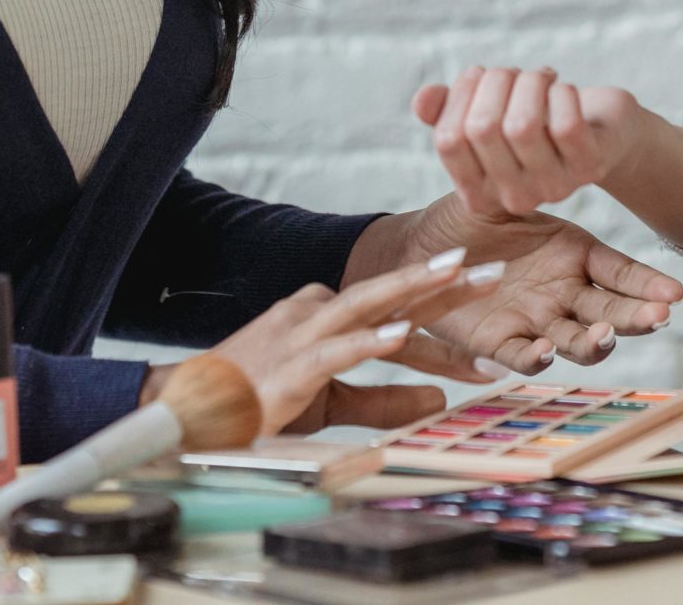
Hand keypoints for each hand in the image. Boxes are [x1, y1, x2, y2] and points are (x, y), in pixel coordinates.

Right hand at [142, 250, 495, 436]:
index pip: (394, 305)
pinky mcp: (289, 367)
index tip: (489, 293)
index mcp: (326, 316)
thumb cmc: (259, 404)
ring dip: (413, 288)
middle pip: (389, 292)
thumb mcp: (333, 402)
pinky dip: (368, 340)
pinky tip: (400, 333)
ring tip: (456, 273)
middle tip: (494, 268)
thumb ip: (385, 400)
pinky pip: (335, 349)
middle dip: (442, 279)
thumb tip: (440, 399)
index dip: (443, 300)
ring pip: (366, 303)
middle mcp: (316, 313)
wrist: (188, 414)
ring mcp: (300, 335)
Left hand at [389, 193, 682, 372]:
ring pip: (577, 340)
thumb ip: (533, 189)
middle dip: (636, 317)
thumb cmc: (469, 214)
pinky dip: (536, 356)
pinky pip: (524, 355)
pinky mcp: (500, 342)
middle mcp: (564, 292)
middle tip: (658, 318)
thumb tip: (559, 171)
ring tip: (604, 336)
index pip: (621, 273)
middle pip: (611, 311)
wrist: (421, 248)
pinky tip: (546, 350)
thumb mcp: (507, 196)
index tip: (676, 294)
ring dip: (594, 342)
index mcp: (574, 253)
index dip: (648, 285)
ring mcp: (537, 320)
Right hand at [414, 65, 654, 216]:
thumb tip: (423, 100)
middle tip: (514, 73)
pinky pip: (565, 125)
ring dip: (529, 82)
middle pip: (482, 128)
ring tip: (539, 77)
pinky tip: (562, 88)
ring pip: (522, 125)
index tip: (478, 74)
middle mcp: (513, 198)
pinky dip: (561, 93)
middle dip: (496, 81)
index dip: (459, 96)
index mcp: (478, 191)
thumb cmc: (537, 120)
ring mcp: (553, 187)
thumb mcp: (488, 114)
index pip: (448, 141)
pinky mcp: (590, 168)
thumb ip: (448, 111)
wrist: (602, 132)